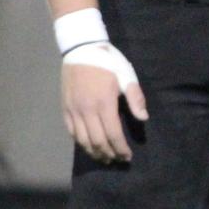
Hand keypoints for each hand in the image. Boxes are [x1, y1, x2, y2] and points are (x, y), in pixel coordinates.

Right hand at [61, 42, 147, 163]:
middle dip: (109, 154)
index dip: (120, 148)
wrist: (80, 48)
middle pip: (97, 141)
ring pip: (83, 140)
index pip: (113, 134)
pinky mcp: (65, 109)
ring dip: (94, 152)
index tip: (127, 156)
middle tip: (117, 160)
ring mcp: (73, 110)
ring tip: (104, 158)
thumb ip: (135, 97)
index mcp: (104, 102)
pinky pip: (72, 132)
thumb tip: (143, 118)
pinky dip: (81, 143)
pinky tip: (89, 146)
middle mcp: (86, 110)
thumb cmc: (107, 61)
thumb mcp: (126, 75)